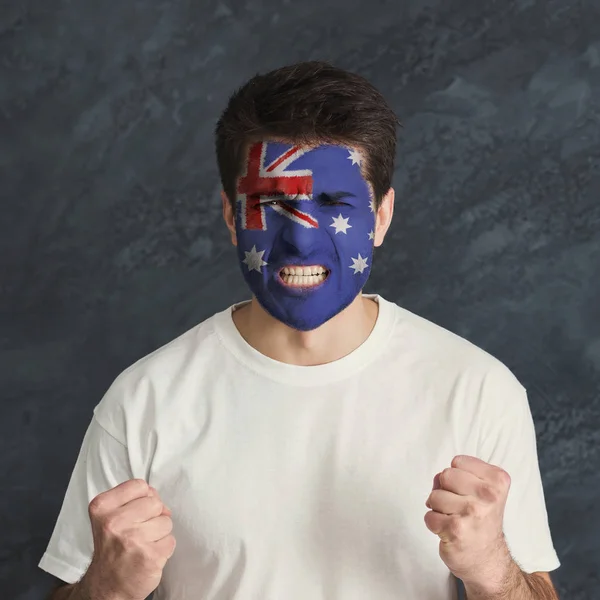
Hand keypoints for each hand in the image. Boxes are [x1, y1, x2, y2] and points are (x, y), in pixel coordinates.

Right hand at [83, 479, 175, 599]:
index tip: (132, 515)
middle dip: (152, 517)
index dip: (142, 499)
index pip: (140, 485)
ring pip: (166, 522)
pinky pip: (171, 541)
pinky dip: (163, 549)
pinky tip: (147, 556)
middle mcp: (114, 523)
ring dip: (159, 534)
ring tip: (142, 545)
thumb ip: (133, 499)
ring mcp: (132, 540)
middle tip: (137, 533)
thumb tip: (158, 497)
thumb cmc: (113, 547)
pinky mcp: (149, 557)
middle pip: (155, 503)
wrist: (106, 587)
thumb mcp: (110, 516)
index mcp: (102, 507)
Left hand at [424, 455, 512, 590]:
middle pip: (445, 475)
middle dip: (445, 490)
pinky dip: (434, 524)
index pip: (458, 461)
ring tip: (455, 519)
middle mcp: (489, 495)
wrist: (489, 560)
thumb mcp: (481, 491)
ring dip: (439, 509)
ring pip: (434, 496)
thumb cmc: (481, 520)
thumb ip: (458, 475)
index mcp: (497, 480)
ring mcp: (472, 512)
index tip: (469, 492)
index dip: (457, 477)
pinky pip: (429, 516)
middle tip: (459, 507)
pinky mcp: (456, 529)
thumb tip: (437, 477)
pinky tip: (449, 531)